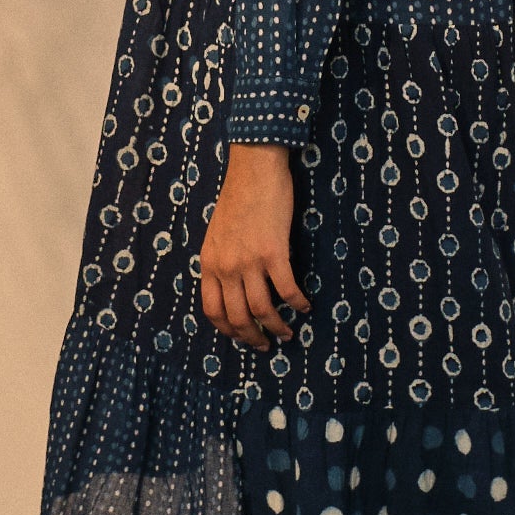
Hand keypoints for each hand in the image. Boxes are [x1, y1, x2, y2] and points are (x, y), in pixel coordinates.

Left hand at [200, 142, 308, 349]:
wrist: (254, 169)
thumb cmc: (239, 197)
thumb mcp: (218, 233)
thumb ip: (222, 260)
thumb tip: (233, 286)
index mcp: (209, 262)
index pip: (212, 310)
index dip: (228, 330)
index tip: (242, 336)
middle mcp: (226, 267)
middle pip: (237, 317)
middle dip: (252, 337)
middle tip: (265, 345)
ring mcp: (249, 261)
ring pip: (261, 309)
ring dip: (276, 327)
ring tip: (287, 333)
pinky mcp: (273, 252)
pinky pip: (286, 289)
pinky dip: (297, 303)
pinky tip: (304, 307)